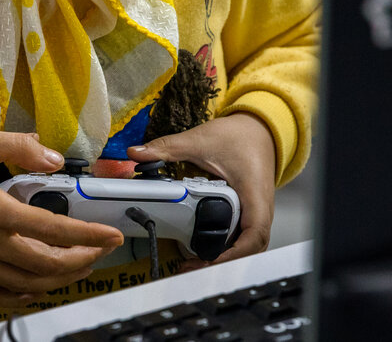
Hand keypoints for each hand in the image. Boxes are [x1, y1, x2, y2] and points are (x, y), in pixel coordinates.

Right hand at [0, 127, 123, 306]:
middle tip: (98, 250)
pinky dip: (22, 295)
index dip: (87, 236)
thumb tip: (50, 156)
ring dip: (57, 280)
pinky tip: (34, 287)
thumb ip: (14, 147)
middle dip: (80, 261)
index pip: (51, 230)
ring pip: (24, 285)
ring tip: (76, 266)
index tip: (109, 235)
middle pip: (43, 265)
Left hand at [126, 112, 276, 268]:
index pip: (254, 234)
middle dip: (223, 261)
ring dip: (222, 256)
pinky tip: (202, 250)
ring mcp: (255, 212)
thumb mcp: (200, 140)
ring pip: (245, 244)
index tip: (209, 259)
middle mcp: (260, 208)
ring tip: (192, 264)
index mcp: (254, 194)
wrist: (257, 129)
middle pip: (249, 248)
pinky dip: (224, 246)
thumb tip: (135, 153)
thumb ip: (168, 147)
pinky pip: (240, 235)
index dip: (234, 253)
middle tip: (190, 266)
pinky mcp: (247, 211)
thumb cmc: (239, 136)